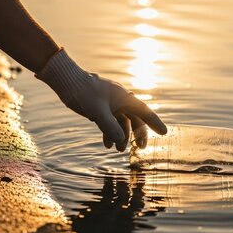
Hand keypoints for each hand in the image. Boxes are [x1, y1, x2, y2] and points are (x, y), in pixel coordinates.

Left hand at [36, 49, 166, 150]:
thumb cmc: (85, 92)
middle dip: (137, 134)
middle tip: (140, 148)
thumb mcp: (97, 111)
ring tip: (117, 150)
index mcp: (125, 98)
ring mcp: (111, 106)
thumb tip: (121, 141)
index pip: (144, 112)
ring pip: (122, 124)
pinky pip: (110, 124)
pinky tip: (107, 144)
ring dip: (121, 137)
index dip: (154, 123)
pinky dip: (110, 134)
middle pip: (134, 120)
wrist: (68, 82)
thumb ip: (109, 126)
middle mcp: (120, 102)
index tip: (164, 132)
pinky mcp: (101, 110)